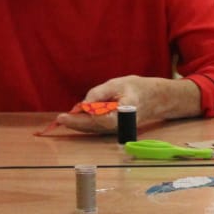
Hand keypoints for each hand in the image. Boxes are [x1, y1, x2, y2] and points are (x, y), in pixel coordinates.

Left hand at [55, 76, 198, 132]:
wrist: (153, 98)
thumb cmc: (136, 88)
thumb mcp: (117, 84)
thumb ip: (100, 93)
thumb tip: (84, 103)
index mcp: (121, 115)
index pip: (98, 120)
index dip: (80, 119)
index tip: (65, 116)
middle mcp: (118, 126)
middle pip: (93, 127)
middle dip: (75, 123)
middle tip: (60, 119)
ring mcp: (116, 129)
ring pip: (94, 128)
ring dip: (79, 124)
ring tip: (64, 118)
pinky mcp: (113, 128)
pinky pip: (97, 127)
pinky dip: (86, 123)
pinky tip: (76, 117)